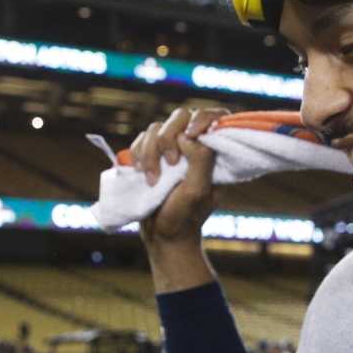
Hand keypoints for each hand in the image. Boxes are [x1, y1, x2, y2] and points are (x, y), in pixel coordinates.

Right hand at [130, 105, 229, 245]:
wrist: (162, 236)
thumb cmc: (185, 216)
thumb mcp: (198, 191)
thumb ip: (200, 161)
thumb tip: (188, 135)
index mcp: (211, 153)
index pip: (215, 117)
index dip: (203, 117)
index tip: (191, 134)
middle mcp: (192, 146)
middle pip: (180, 116)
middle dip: (168, 137)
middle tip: (170, 163)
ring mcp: (170, 149)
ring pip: (156, 128)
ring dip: (150, 152)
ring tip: (152, 179)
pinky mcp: (150, 156)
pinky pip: (140, 139)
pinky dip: (138, 154)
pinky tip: (140, 173)